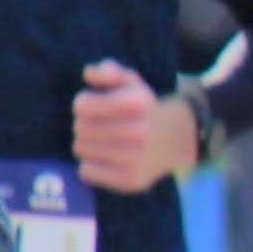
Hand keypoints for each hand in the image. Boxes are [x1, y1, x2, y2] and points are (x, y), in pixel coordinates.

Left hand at [70, 58, 193, 190]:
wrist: (172, 140)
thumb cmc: (140, 108)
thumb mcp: (129, 82)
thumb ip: (108, 70)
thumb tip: (89, 73)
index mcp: (139, 102)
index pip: (82, 105)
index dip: (83, 103)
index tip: (93, 105)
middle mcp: (141, 131)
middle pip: (80, 128)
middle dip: (83, 123)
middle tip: (97, 125)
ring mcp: (137, 158)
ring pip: (81, 149)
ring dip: (86, 143)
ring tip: (101, 140)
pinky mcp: (131, 181)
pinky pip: (86, 171)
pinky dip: (90, 164)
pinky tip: (105, 158)